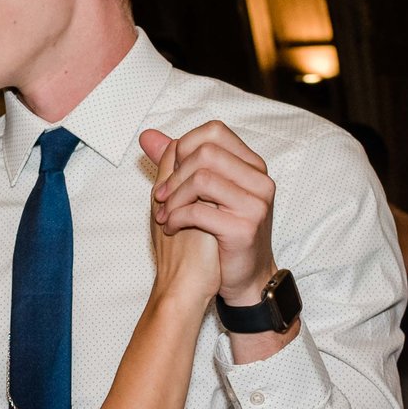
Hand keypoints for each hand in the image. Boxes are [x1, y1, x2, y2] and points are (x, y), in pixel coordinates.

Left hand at [149, 121, 277, 304]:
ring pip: (201, 178)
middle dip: (175, 175)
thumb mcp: (198, 192)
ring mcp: (256, 204)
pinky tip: (171, 228)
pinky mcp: (245, 228)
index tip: (171, 172)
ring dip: (173, 198)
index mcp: (252, 166)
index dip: (185, 146)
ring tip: (165, 214)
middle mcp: (260, 181)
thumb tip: (147, 135)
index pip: (215, 131)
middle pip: (206, 152)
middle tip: (161, 197)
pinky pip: (198, 211)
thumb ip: (176, 161)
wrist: (242, 276)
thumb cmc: (219, 232)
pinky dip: (176, 218)